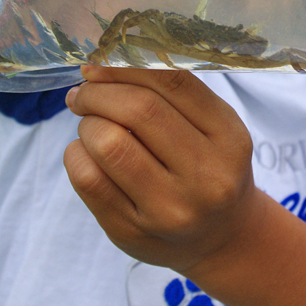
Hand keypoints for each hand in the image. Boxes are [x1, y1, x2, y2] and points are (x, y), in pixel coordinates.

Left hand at [63, 65, 265, 273]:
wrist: (221, 238)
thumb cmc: (210, 169)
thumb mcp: (215, 129)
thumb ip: (174, 95)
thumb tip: (102, 67)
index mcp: (229, 138)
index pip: (173, 83)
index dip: (125, 66)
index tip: (98, 66)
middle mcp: (205, 177)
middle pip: (138, 110)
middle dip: (98, 93)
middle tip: (85, 94)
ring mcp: (169, 210)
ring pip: (108, 144)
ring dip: (88, 124)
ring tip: (92, 126)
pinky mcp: (132, 232)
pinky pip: (86, 178)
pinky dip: (76, 154)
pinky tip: (87, 153)